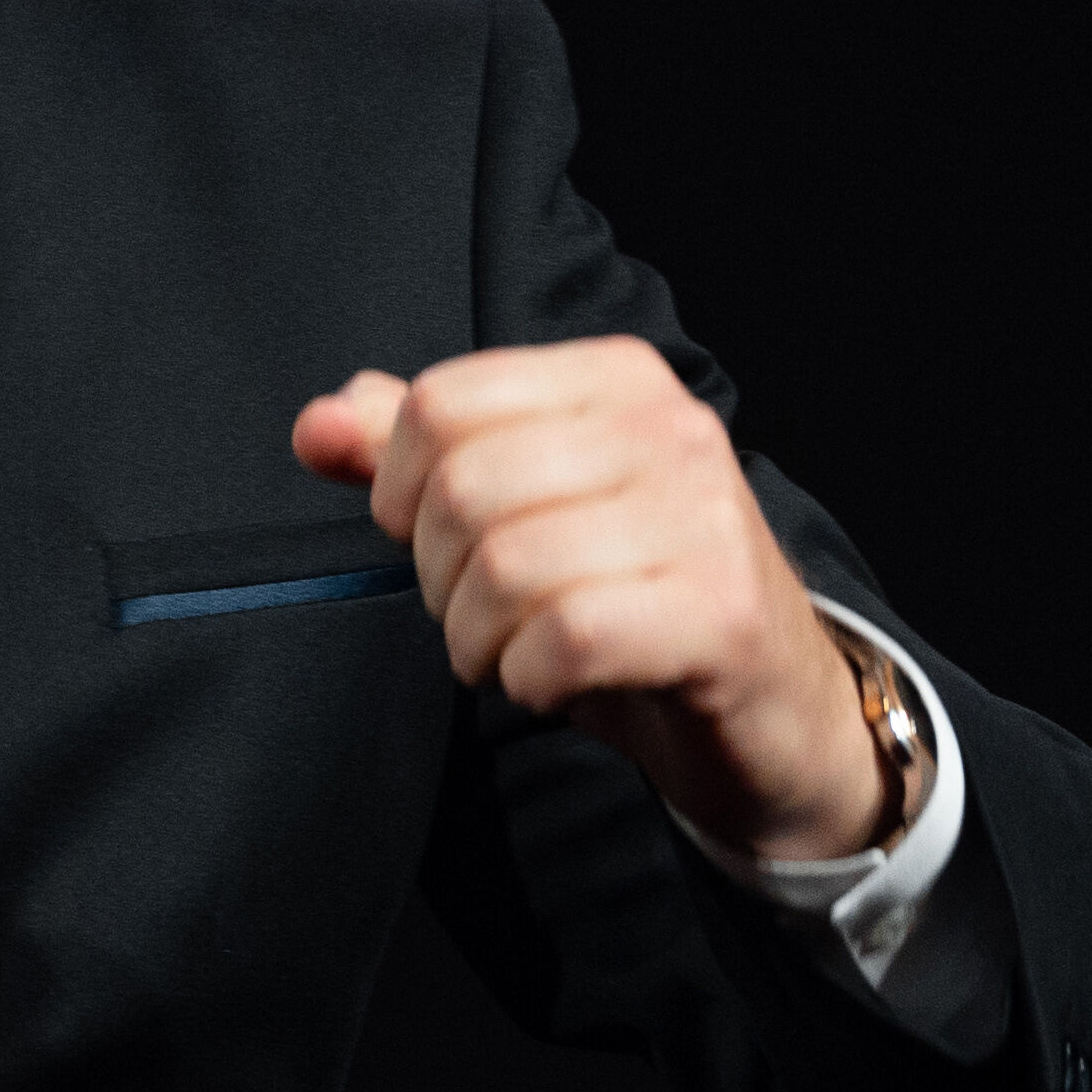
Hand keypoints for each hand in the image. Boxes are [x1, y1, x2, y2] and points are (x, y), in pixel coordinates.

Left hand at [292, 339, 886, 864]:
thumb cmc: (638, 603)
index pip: (441, 404)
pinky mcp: (721, 615)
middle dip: (441, 579)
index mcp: (618, 380)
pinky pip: (564, 639)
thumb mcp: (525, 513)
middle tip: (486, 616)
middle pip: (463, 489)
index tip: (440, 541)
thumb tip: (317, 425)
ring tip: (521, 652)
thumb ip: (419, 458)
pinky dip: (532, 679)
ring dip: (482, 639)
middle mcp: (671, 429)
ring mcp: (706, 519)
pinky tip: (560, 682)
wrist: (774, 710)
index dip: (402, 492)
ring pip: (506, 567)